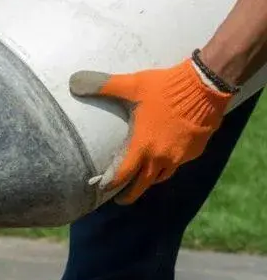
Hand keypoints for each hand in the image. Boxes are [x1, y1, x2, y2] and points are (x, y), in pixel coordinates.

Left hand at [69, 59, 232, 203]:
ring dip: (150, 179)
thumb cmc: (166, 87)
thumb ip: (103, 86)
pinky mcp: (196, 150)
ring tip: (142, 177)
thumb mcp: (132, 85)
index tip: (103, 189)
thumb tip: (73, 81)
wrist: (207, 84)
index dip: (111, 184)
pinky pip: (179, 163)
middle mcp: (161, 157)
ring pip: (162, 176)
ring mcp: (181, 156)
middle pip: (142, 185)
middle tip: (121, 198)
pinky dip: (170, 163)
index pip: (122, 175)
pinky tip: (166, 156)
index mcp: (143, 146)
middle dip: (130, 194)